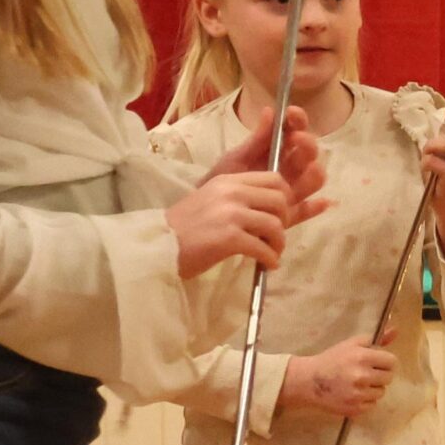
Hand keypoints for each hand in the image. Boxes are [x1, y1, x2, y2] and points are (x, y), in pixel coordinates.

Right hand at [168, 174, 288, 276]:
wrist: (158, 247)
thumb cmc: (185, 229)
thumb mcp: (213, 201)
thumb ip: (240, 199)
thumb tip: (275, 209)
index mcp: (227, 181)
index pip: (274, 178)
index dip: (285, 197)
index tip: (280, 214)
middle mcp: (231, 192)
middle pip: (280, 200)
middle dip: (285, 221)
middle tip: (276, 237)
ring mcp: (230, 214)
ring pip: (275, 225)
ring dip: (279, 243)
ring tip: (272, 254)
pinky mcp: (229, 237)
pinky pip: (263, 248)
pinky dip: (270, 259)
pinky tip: (267, 265)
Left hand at [209, 104, 329, 222]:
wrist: (208, 210)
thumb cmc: (223, 180)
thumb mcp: (236, 158)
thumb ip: (255, 139)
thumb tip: (270, 110)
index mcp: (277, 151)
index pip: (295, 131)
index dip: (298, 121)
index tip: (292, 113)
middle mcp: (289, 169)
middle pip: (309, 155)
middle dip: (307, 144)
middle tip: (296, 138)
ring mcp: (291, 191)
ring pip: (313, 180)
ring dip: (315, 172)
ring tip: (310, 168)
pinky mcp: (289, 214)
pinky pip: (305, 211)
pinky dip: (316, 207)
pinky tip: (323, 202)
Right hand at [281, 328, 397, 417]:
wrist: (309, 381)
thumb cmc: (332, 360)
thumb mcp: (352, 344)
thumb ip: (376, 339)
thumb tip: (395, 330)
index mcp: (362, 357)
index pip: (392, 362)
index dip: (385, 361)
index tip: (377, 362)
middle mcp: (362, 376)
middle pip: (389, 377)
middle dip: (380, 374)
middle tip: (366, 372)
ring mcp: (358, 395)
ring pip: (381, 392)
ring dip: (373, 388)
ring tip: (358, 383)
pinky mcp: (355, 409)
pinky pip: (372, 404)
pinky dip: (365, 400)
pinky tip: (353, 393)